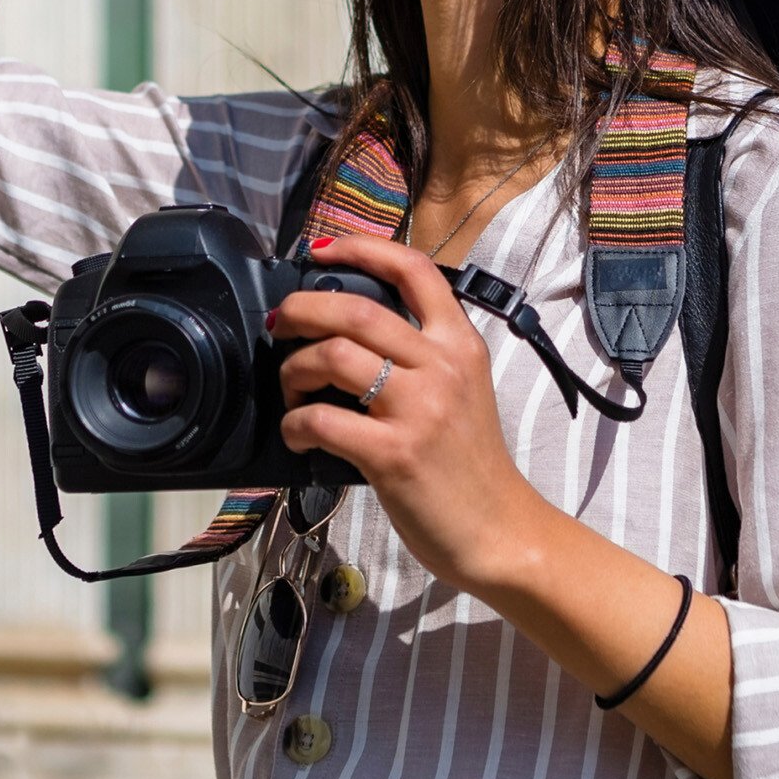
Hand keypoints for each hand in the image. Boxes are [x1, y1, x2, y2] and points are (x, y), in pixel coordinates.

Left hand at [270, 236, 526, 591]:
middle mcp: (441, 366)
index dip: (360, 248)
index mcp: (459, 343)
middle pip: (354, 308)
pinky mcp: (392, 454)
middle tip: (279, 326)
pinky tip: (298, 436)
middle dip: (301, 309)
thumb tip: (345, 334)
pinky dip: (295, 425)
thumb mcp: (462, 389)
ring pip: (331, 355)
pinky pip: (321, 420)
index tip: (322, 251)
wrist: (499, 530)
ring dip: (293, 370)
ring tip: (292, 391)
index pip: (413, 269)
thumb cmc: (470, 464)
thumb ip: (420, 356)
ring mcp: (418, 409)